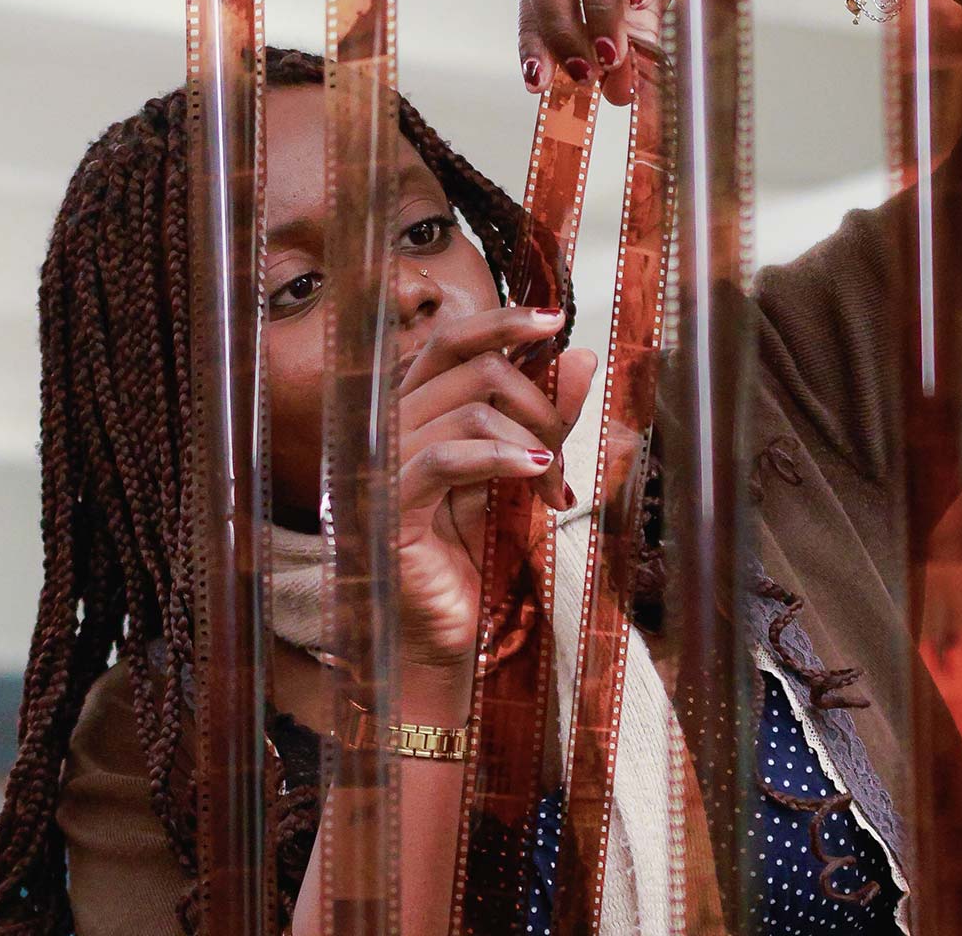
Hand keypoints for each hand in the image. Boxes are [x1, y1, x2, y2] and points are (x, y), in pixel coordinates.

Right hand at [391, 306, 596, 671]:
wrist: (447, 640)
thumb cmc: (478, 559)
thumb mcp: (520, 476)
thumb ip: (544, 418)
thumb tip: (580, 357)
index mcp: (412, 413)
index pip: (448, 341)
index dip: (500, 322)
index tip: (555, 322)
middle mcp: (388, 430)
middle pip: (471, 369)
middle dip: (537, 402)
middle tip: (562, 453)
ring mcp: (381, 467)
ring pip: (467, 411)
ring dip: (530, 441)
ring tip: (550, 485)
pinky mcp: (387, 509)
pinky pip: (444, 460)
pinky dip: (499, 459)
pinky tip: (536, 477)